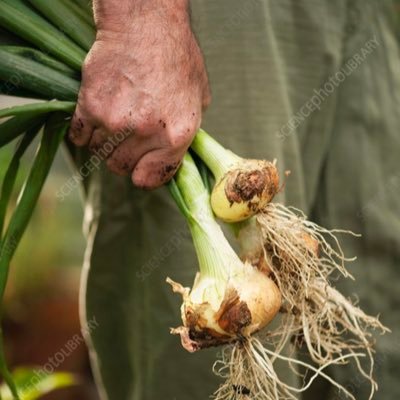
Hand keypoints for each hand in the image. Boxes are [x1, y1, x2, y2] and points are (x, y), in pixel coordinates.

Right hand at [69, 1, 209, 188]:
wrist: (145, 22)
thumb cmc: (177, 57)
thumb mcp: (198, 98)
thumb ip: (187, 132)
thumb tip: (175, 156)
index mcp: (177, 134)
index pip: (151, 178)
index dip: (145, 175)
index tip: (141, 170)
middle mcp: (146, 133)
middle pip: (121, 167)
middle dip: (124, 157)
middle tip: (128, 139)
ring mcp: (115, 121)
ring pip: (99, 153)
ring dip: (105, 142)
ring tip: (115, 120)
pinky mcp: (90, 106)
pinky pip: (79, 137)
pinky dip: (84, 132)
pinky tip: (95, 118)